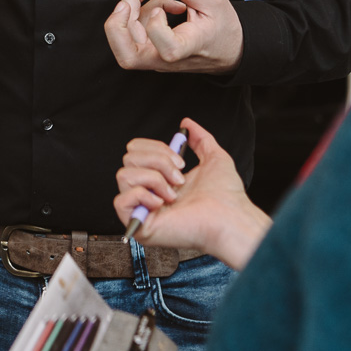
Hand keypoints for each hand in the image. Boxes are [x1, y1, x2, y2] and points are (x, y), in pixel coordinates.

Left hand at [106, 0, 242, 74]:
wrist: (228, 49)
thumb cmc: (222, 25)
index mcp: (189, 48)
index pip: (168, 50)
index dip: (157, 26)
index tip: (165, 7)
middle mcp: (167, 60)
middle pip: (128, 57)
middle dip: (117, 25)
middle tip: (128, 2)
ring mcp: (156, 59)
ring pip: (124, 44)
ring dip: (130, 11)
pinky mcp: (149, 52)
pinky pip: (132, 34)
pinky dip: (137, 13)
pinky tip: (158, 2)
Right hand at [113, 118, 270, 269]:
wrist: (230, 218)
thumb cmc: (226, 197)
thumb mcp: (214, 158)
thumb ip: (200, 138)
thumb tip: (187, 124)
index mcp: (162, 178)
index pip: (136, 151)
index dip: (155, 148)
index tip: (179, 160)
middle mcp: (149, 192)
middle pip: (128, 158)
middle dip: (157, 161)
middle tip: (179, 177)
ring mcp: (143, 209)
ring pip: (123, 175)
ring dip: (153, 178)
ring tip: (173, 192)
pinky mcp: (140, 225)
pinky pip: (120, 200)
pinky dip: (142, 195)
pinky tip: (162, 203)